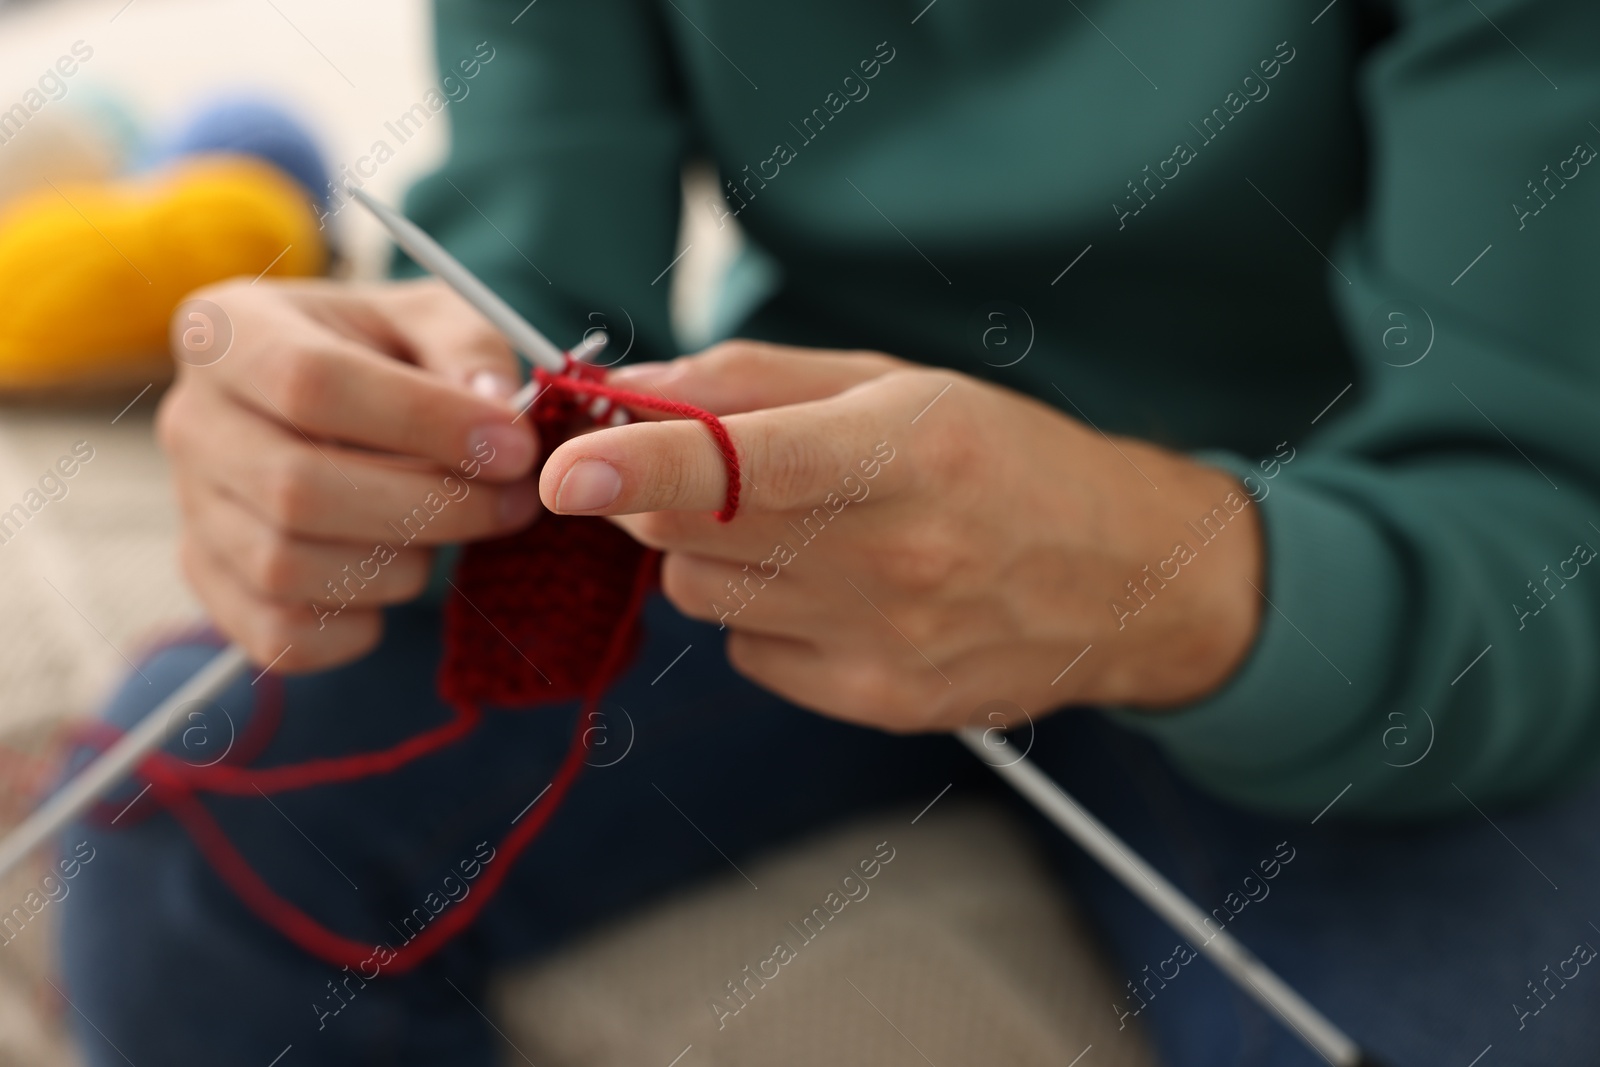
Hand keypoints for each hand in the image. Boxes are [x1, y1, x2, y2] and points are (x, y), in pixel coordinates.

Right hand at [157, 278, 539, 671]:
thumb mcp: (435, 319)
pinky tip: (400, 574)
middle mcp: (190, 421)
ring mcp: (192, 510)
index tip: (513, 446)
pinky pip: (280, 636)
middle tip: (514, 502)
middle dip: (430, 507)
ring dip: (402, 566)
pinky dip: (358, 625)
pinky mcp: (211, 583)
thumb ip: (469, 350)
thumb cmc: (390, 354)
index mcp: (228, 331)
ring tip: (456, 529)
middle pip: (296, 489)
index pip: (307, 382)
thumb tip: (494, 408)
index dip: (422, 422)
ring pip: (287, 568)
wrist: (339, 404)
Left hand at [540, 341, 1263, 732]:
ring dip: (715, 554)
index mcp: (903, 450)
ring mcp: (885, 641)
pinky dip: (763, 617)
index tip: (566, 471)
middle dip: (664, 492)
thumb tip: (632, 389)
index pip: (740, 461)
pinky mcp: (878, 702)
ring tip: (803, 531)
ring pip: (704, 594)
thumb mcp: (899, 385)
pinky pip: (749, 654)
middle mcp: (894, 554)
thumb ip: (758, 380)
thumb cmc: (1008, 461)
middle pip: (690, 532)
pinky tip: (833, 592)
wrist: (1129, 579)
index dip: (640, 463)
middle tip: (709, 467)